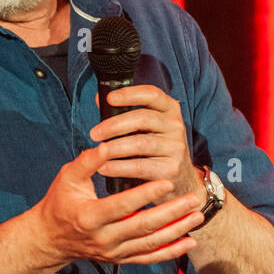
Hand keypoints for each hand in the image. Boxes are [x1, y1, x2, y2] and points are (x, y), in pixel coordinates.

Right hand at [32, 143, 203, 266]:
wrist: (51, 237)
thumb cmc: (60, 202)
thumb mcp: (67, 177)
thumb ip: (88, 162)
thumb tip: (107, 145)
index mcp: (90, 216)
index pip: (123, 205)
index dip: (146, 194)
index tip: (166, 182)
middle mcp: (103, 238)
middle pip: (143, 226)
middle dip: (171, 213)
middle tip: (192, 199)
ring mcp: (113, 251)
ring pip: (151, 243)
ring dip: (177, 231)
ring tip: (197, 216)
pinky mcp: (120, 258)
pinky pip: (149, 257)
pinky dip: (171, 251)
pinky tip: (190, 242)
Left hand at [90, 84, 206, 201]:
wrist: (180, 179)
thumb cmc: (154, 148)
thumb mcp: (144, 127)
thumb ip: (123, 113)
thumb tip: (99, 99)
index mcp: (169, 109)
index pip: (152, 94)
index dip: (130, 94)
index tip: (110, 98)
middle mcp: (175, 126)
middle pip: (143, 119)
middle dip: (114, 125)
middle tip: (94, 134)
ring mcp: (176, 148)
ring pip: (140, 143)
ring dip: (114, 147)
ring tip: (98, 151)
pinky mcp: (171, 169)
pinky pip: (140, 166)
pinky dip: (118, 167)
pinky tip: (104, 167)